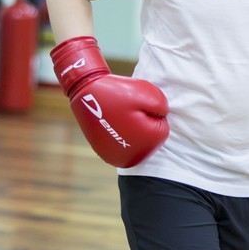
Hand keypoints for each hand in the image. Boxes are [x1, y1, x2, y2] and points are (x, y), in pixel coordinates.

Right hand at [51, 36, 168, 167]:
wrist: (85, 91)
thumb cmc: (119, 91)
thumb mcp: (150, 92)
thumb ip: (163, 107)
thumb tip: (161, 117)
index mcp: (148, 142)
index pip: (162, 128)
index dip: (150, 113)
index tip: (135, 106)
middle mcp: (132, 156)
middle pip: (149, 137)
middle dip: (142, 122)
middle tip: (126, 110)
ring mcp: (117, 158)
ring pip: (135, 141)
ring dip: (130, 129)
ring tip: (118, 116)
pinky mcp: (105, 154)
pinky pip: (120, 144)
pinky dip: (118, 134)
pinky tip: (110, 123)